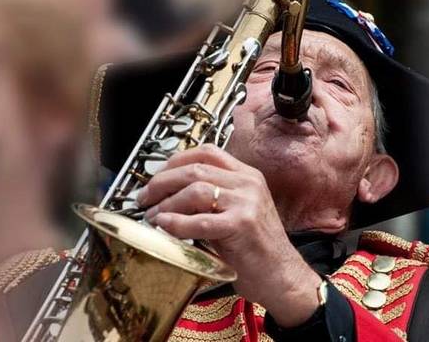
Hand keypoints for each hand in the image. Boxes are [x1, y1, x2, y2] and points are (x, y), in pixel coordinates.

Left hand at [137, 144, 321, 326]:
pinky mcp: (242, 225)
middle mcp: (248, 183)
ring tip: (153, 216)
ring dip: (167, 203)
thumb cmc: (256, 249)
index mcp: (247, 175)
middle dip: (162, 182)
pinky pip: (200, 220)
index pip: (207, 152)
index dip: (175, 161)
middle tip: (145, 197)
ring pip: (195, 190)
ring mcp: (247, 202)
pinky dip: (177, 223)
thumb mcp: (236, 212)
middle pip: (195, 168)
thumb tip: (170, 194)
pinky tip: (165, 227)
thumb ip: (212, 198)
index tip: (157, 176)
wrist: (283, 277)